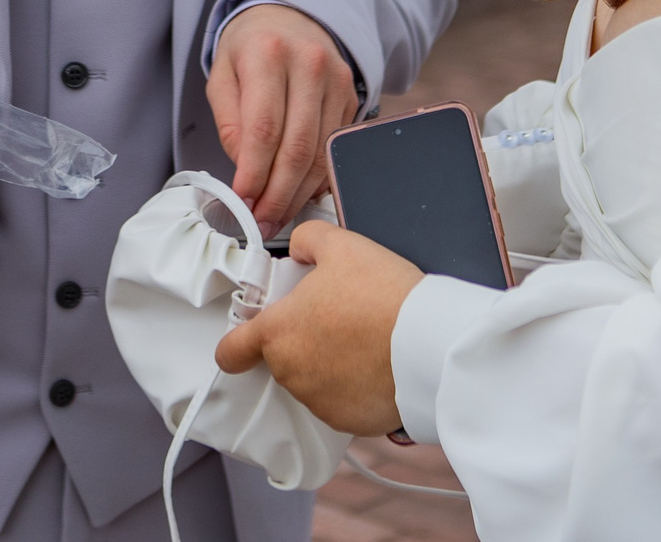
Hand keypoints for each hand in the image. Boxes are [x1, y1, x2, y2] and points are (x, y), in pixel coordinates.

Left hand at [207, 4, 358, 235]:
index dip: (254, 175)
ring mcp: (337, 81)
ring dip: (298, 195)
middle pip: (298, 149)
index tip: (242, 202)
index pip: (264, 129)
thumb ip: (229, 123)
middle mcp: (309, 65)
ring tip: (277, 216)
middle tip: (261, 222)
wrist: (291, 16)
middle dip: (277, 196)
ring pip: (321, 155)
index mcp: (268, 54)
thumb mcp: (222, 75)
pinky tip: (299, 193)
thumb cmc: (250, 49)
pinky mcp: (353, 96)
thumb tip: (245, 171)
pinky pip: (336, 149)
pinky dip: (318, 179)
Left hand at [214, 222, 416, 436]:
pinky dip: (353, 387)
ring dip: (328, 364)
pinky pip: (341, 402)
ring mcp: (318, 401)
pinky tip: (375, 365)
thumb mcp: (342, 245)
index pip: (232, 350)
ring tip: (363, 339)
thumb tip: (301, 249)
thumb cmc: (384, 296)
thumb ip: (309, 240)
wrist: (428, 343)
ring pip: (312, 380)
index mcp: (278, 332)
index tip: (248, 338)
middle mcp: (291, 372)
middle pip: (282, 358)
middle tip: (335, 317)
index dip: (237, 343)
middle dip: (302, 340)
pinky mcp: (347, 421)